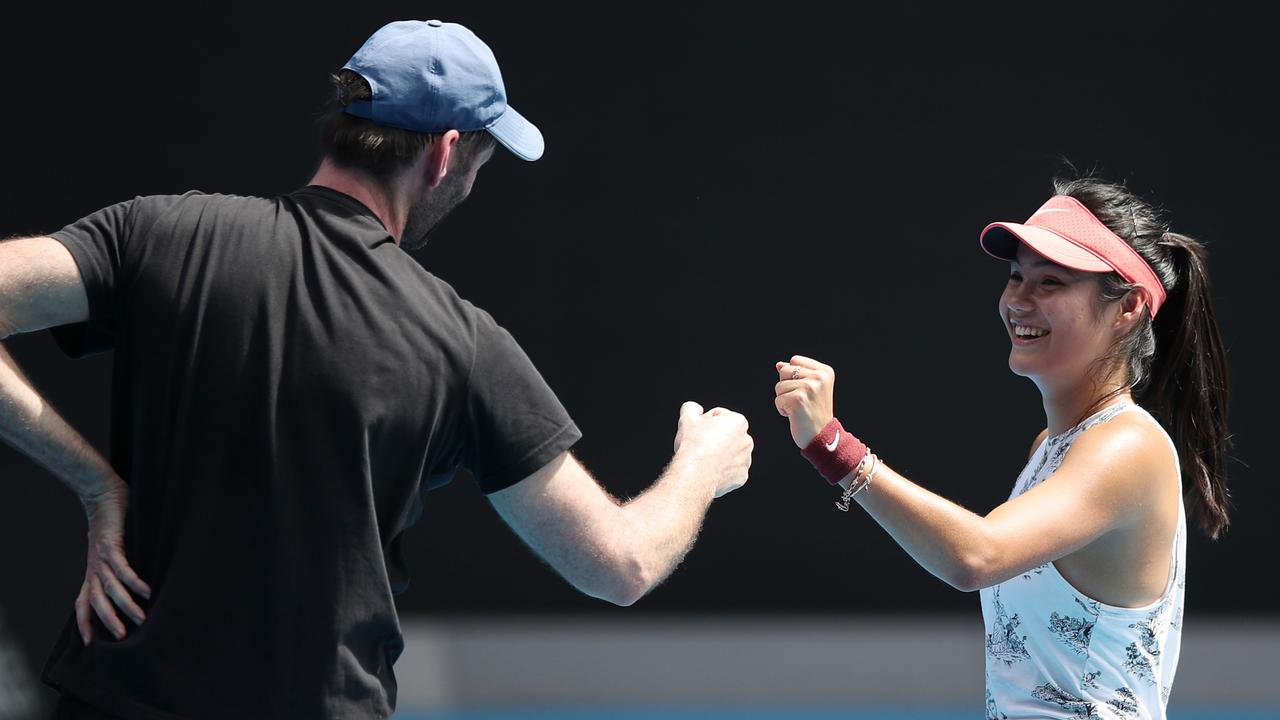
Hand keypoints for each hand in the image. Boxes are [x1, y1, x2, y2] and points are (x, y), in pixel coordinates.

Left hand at [77, 477, 150, 644]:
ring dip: (124, 605)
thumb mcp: (112, 548)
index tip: (90, 643)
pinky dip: (134, 581)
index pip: (82, 603)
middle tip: (122, 637)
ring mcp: (101, 557)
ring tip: (141, 618)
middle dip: (108, 620)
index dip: (84, 623)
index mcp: (92, 571)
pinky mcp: (112, 545)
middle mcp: (94, 568)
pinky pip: (122, 568)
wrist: (102, 492)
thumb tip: (137, 579)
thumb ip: (119, 563)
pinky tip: (148, 591)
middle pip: (96, 601)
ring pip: (110, 588)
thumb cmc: (112, 521)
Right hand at [673, 401, 753, 497]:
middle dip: (714, 437)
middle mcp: (747, 440)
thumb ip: (691, 407)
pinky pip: (730, 470)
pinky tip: (710, 470)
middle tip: (699, 444)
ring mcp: (746, 460)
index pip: (718, 416)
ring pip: (729, 452)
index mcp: (738, 422)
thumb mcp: (687, 418)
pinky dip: (721, 469)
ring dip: (719, 453)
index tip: (696, 431)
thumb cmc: (694, 445)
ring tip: (704, 458)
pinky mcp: (741, 476)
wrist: (695, 475)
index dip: (704, 422)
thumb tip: (695, 409)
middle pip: (726, 434)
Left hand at [774, 355, 835, 448]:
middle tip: (801, 401)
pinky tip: (795, 415)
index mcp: (825, 371)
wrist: (822, 437)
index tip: (805, 391)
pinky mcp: (798, 399)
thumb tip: (778, 364)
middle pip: (784, 371)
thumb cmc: (814, 412)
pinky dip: (783, 410)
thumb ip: (796, 374)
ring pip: (779, 386)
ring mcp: (809, 387)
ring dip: (784, 399)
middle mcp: (819, 377)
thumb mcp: (810, 389)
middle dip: (786, 387)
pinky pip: (777, 400)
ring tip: (799, 408)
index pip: (795, 360)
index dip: (792, 376)